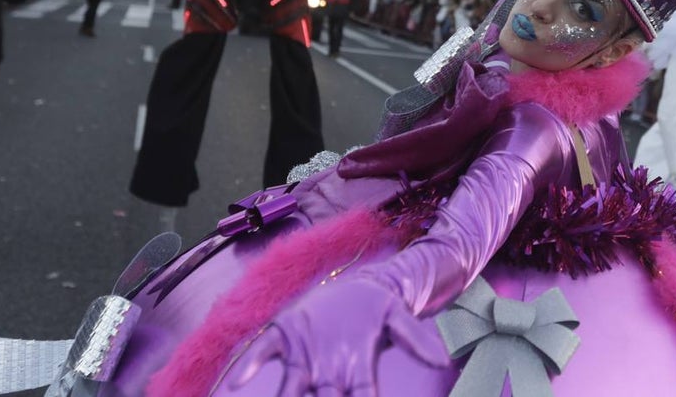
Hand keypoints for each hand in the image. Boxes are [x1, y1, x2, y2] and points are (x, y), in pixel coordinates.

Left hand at [215, 277, 447, 396]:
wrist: (358, 288)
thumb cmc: (377, 308)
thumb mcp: (399, 318)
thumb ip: (415, 341)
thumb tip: (442, 361)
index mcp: (354, 374)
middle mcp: (325, 376)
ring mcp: (301, 360)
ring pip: (287, 392)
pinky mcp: (282, 339)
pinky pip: (260, 353)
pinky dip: (246, 366)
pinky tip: (233, 382)